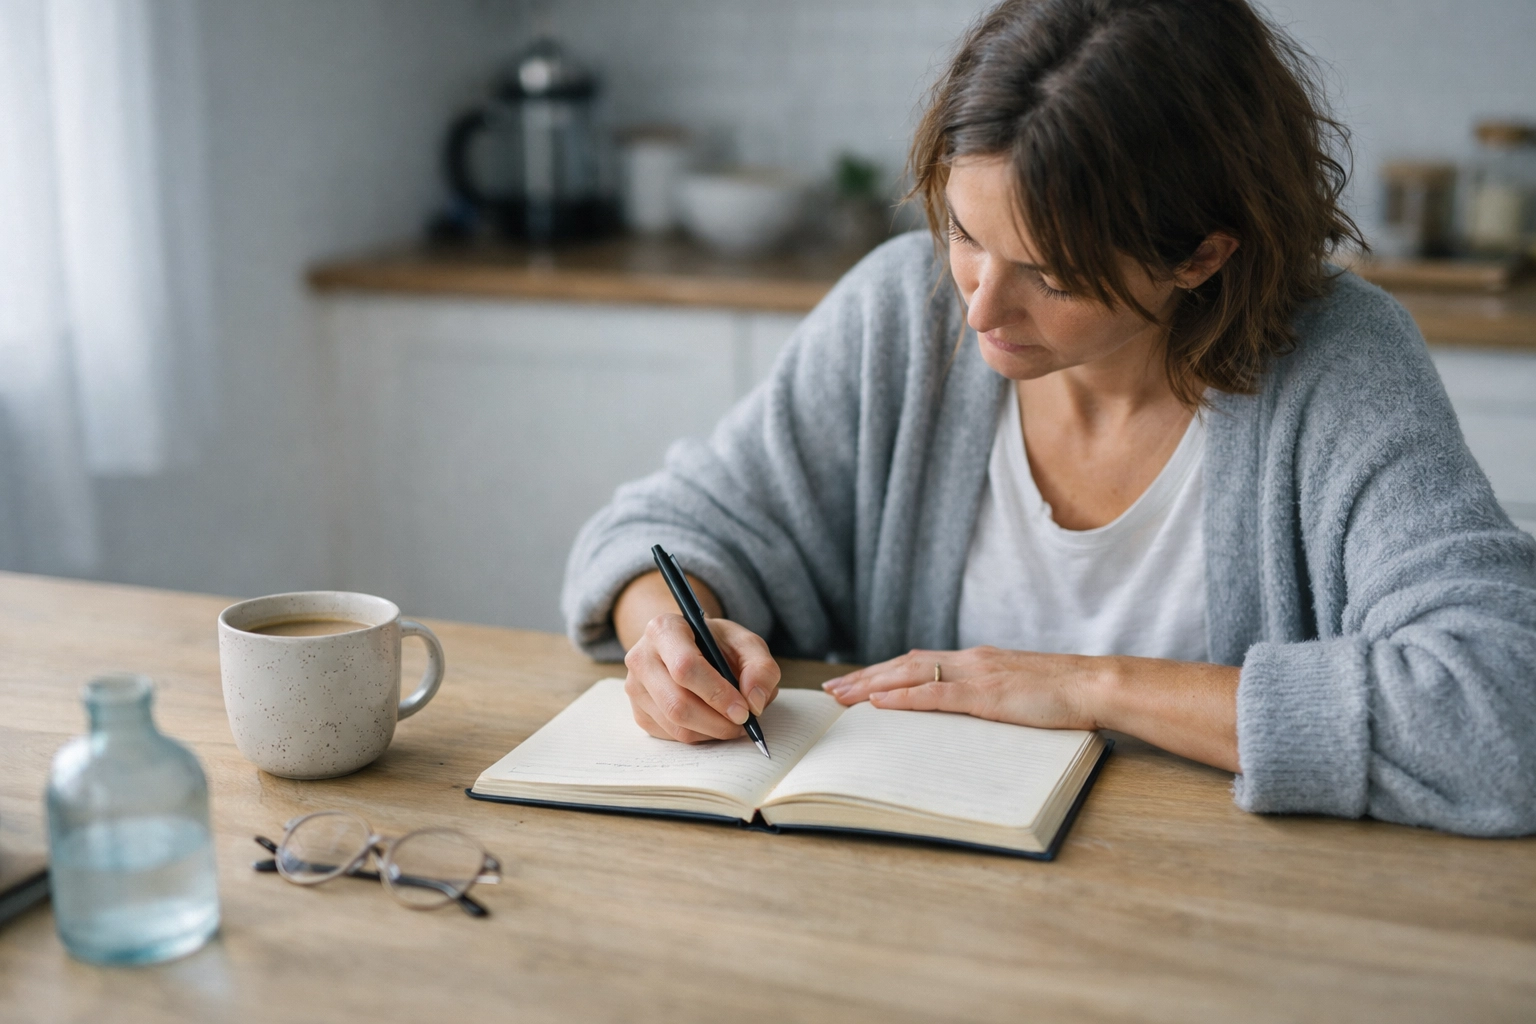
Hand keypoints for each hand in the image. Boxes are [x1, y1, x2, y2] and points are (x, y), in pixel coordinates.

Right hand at [623, 613, 779, 742]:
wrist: (687, 646)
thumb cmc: (715, 644)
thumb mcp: (744, 643)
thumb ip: (760, 667)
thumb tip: (756, 702)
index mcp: (664, 629)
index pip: (685, 667)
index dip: (717, 693)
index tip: (744, 710)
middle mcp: (641, 658)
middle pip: (677, 703)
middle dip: (717, 721)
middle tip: (744, 723)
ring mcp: (635, 688)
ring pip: (675, 725)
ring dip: (712, 732)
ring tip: (733, 723)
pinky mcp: (639, 713)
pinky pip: (671, 736)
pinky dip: (700, 736)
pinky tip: (713, 722)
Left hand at [821, 646, 1103, 730]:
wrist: (1094, 685)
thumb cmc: (1063, 695)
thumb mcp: (1016, 691)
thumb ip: (988, 695)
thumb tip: (964, 711)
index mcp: (976, 661)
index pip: (918, 663)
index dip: (882, 672)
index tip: (853, 683)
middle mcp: (970, 661)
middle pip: (904, 665)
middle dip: (864, 678)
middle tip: (829, 691)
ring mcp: (977, 674)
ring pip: (912, 676)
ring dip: (872, 685)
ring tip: (841, 697)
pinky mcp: (988, 694)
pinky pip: (937, 695)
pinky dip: (904, 698)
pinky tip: (880, 704)